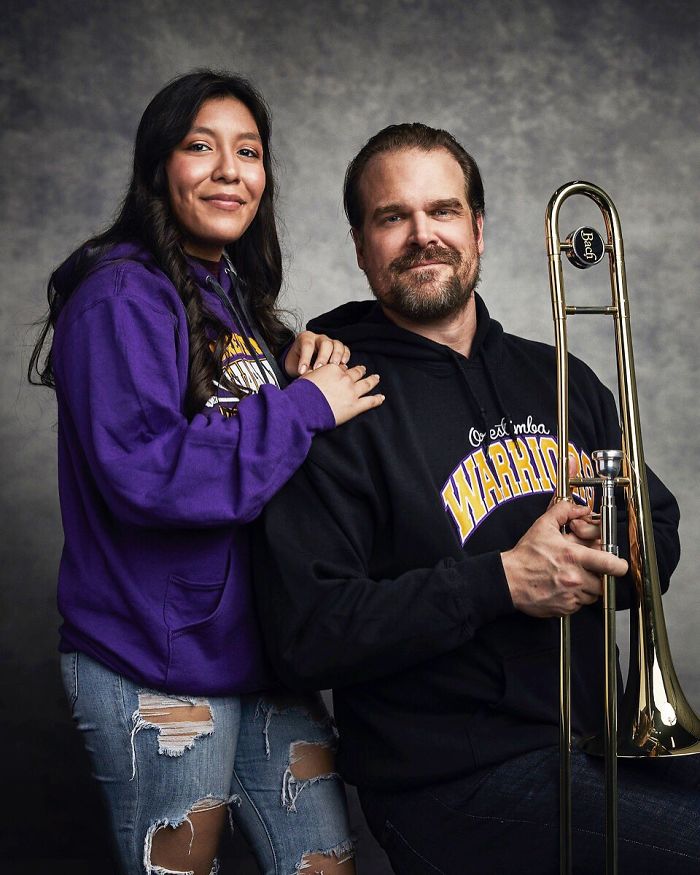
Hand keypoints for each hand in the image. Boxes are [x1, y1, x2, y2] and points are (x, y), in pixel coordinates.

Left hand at [284, 331, 350, 376]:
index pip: (307, 345)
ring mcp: (330, 342)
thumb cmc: (296, 363)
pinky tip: (343, 364)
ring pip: (337, 344)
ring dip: (337, 356)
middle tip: (319, 369)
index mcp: (305, 338)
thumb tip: (311, 376)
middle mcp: (319, 338)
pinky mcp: (338, 348)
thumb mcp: (295, 366)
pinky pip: (345, 349)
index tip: (302, 371)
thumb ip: (304, 369)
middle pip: (325, 343)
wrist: (301, 364)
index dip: (305, 359)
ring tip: (334, 367)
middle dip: (323, 357)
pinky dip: (345, 356)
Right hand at [301, 363, 383, 425]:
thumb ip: (315, 372)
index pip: (343, 367)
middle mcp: (345, 379)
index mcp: (334, 369)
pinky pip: (370, 401)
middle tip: (364, 369)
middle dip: (361, 370)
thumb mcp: (307, 376)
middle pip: (357, 372)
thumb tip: (315, 370)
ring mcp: (352, 392)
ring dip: (373, 380)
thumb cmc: (302, 392)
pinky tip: (381, 397)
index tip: (347, 370)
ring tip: (376, 378)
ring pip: (367, 383)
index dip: (345, 369)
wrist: (304, 407)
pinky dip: (377, 399)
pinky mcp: (356, 406)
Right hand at [501, 500, 627, 618]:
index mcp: (573, 556)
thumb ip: (563, 512)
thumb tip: (579, 508)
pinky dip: (575, 598)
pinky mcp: (565, 609)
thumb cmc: (525, 556)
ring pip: (592, 595)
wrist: (508, 580)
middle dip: (598, 576)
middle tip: (586, 569)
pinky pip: (579, 605)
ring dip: (587, 588)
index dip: (619, 565)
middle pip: (603, 581)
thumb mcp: (542, 526)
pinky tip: (562, 588)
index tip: (619, 565)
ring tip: (572, 578)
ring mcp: (571, 595)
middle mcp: (575, 578)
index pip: (610, 564)